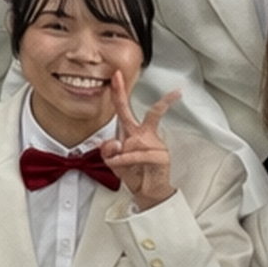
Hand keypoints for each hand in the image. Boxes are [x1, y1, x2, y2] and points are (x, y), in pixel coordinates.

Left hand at [100, 81, 180, 210]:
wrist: (148, 191)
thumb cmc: (132, 173)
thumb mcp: (113, 161)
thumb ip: (108, 151)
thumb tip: (115, 143)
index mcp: (132, 132)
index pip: (123, 109)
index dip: (118, 92)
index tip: (116, 76)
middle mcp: (144, 134)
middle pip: (133, 111)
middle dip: (122, 93)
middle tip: (117, 75)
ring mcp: (154, 143)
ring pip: (129, 143)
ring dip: (119, 157)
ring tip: (120, 165)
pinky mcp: (159, 155)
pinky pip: (135, 155)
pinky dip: (124, 162)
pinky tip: (122, 166)